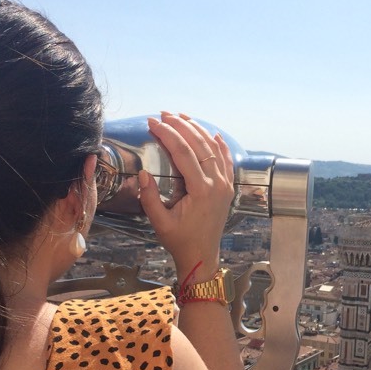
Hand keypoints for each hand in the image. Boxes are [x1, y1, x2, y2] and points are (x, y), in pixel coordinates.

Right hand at [138, 112, 234, 279]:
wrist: (201, 255)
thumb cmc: (180, 240)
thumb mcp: (159, 222)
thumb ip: (150, 197)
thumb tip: (143, 173)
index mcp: (200, 190)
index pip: (183, 152)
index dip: (167, 134)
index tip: (153, 123)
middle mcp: (216, 183)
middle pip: (199, 145)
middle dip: (181, 126)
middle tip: (164, 114)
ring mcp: (225, 185)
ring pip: (214, 149)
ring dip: (198, 130)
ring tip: (182, 117)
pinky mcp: (227, 188)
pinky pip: (226, 161)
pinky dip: (220, 145)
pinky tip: (213, 133)